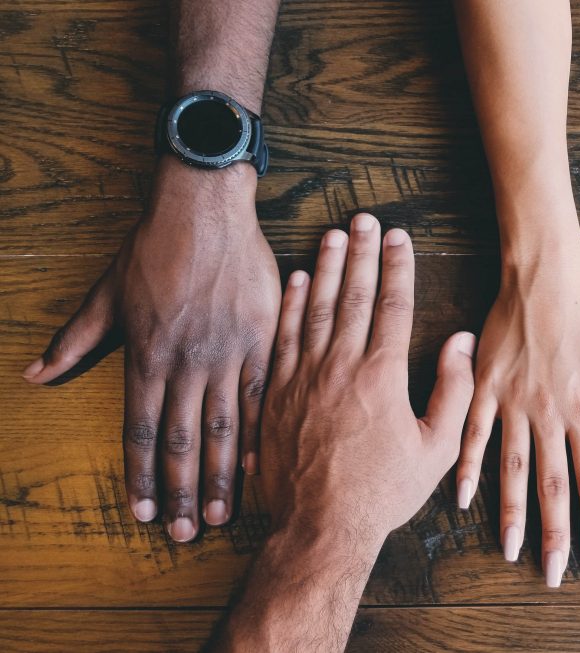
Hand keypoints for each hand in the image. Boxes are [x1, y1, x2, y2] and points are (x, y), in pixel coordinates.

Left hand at [22, 158, 279, 540]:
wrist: (205, 209)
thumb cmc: (153, 247)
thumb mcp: (106, 293)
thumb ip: (75, 338)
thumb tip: (35, 374)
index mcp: (146, 355)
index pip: (140, 431)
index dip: (140, 477)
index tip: (142, 513)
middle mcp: (187, 362)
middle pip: (181, 441)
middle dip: (179, 492)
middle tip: (184, 533)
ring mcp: (228, 353)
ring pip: (224, 427)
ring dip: (219, 475)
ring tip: (218, 513)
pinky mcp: (262, 339)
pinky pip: (263, 395)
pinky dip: (260, 433)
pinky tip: (259, 465)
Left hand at [260, 215, 475, 539]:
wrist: (319, 527)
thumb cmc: (382, 492)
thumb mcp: (436, 448)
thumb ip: (454, 390)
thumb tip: (460, 342)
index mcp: (382, 376)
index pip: (392, 305)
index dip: (397, 266)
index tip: (400, 237)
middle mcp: (340, 366)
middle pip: (352, 295)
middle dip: (362, 253)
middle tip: (365, 220)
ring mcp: (303, 377)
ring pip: (316, 308)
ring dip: (326, 267)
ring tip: (334, 234)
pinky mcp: (275, 393)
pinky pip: (283, 336)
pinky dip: (291, 304)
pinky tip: (298, 279)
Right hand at [455, 250, 579, 586]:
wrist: (543, 275)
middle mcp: (547, 414)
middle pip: (552, 485)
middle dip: (554, 534)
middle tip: (553, 573)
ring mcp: (512, 402)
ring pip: (511, 469)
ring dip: (511, 513)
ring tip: (510, 550)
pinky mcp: (485, 387)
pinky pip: (473, 434)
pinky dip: (468, 468)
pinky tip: (462, 499)